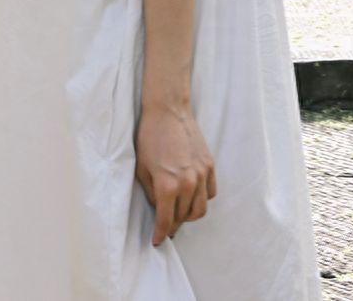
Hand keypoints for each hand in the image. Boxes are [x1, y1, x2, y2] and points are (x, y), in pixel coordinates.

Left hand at [135, 101, 215, 246]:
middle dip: (174, 225)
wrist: (167, 110)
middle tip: (167, 225)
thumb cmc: (149, 137)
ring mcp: (201, 174)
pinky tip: (192, 195)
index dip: (160, 233)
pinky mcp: (209, 165)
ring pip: (200, 209)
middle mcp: (187, 183)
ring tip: (180, 212)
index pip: (165, 220)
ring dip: (189, 215)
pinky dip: (202, 199)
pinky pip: (210, 193)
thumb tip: (158, 209)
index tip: (157, 241)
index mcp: (167, 186)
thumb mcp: (142, 168)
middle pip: (184, 217)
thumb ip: (151, 194)